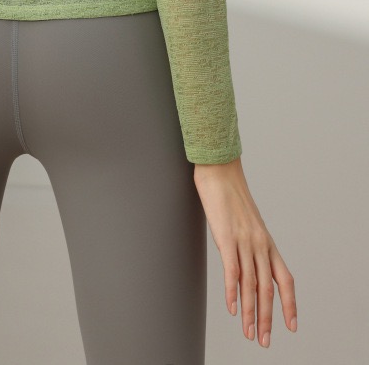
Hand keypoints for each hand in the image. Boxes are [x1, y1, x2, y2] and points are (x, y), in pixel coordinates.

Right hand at [194, 156, 296, 348]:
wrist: (220, 169)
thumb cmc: (229, 194)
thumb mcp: (246, 222)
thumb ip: (249, 243)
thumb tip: (245, 262)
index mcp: (267, 242)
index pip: (285, 279)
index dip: (289, 304)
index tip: (290, 326)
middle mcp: (260, 244)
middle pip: (267, 289)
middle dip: (266, 318)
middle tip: (263, 340)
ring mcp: (244, 241)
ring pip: (251, 285)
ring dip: (250, 313)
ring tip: (248, 332)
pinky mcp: (226, 237)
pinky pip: (232, 270)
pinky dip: (233, 292)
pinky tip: (232, 308)